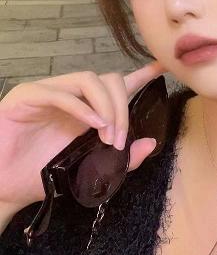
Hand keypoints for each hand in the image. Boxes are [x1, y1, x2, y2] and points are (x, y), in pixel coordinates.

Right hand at [0, 61, 168, 216]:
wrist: (5, 186)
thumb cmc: (42, 175)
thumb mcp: (90, 170)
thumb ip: (120, 160)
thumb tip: (150, 143)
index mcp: (87, 109)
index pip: (118, 85)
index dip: (141, 75)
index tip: (163, 67)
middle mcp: (71, 95)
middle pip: (109, 80)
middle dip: (122, 107)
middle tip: (118, 139)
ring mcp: (49, 91)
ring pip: (90, 80)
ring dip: (106, 107)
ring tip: (107, 135)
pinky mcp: (28, 96)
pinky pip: (62, 93)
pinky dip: (82, 108)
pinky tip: (93, 125)